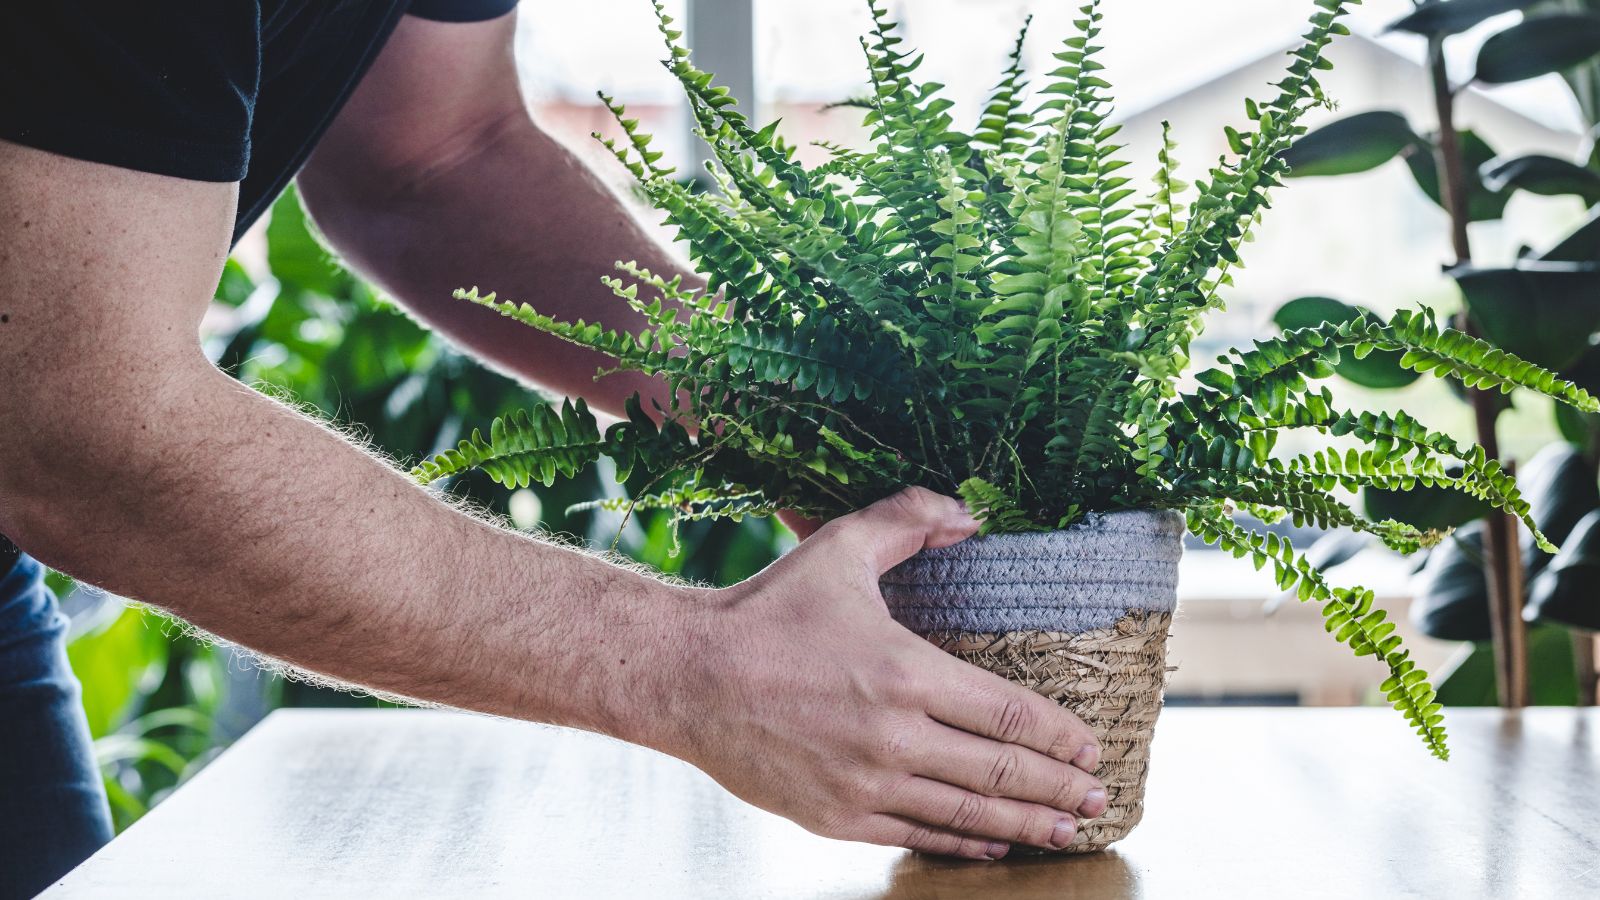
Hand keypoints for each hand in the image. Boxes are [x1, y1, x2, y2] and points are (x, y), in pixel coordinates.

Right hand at [659, 488, 1105, 858]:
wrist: (687, 677)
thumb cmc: (765, 610)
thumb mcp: (839, 548)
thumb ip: (908, 520)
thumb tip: (969, 511)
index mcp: (905, 672)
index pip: (1010, 714)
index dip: (1061, 736)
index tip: (1092, 746)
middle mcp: (894, 737)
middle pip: (1001, 772)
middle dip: (1060, 788)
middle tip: (1100, 796)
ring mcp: (866, 784)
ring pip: (967, 814)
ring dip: (1027, 823)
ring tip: (1068, 830)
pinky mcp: (836, 816)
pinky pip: (917, 836)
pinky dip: (964, 841)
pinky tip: (995, 841)